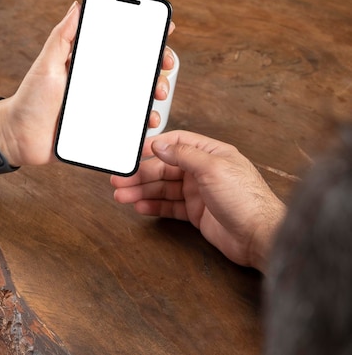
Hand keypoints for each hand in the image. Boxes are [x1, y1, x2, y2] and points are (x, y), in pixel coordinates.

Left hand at [0, 2, 175, 166]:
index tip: (164, 31)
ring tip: (157, 95)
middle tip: (164, 67)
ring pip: (138, 98)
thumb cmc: (30, 99)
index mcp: (89, 65)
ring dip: (155, 94)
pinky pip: (128, 125)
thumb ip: (62, 37)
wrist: (20, 137)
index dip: (146, 39)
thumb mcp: (46, 65)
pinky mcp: (103, 129)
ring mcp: (103, 107)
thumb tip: (76, 7)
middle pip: (138, 72)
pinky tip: (148, 121)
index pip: (122, 47)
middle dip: (157, 67)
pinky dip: (143, 123)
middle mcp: (100, 84)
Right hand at [110, 130, 285, 272]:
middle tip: (120, 180)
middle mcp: (204, 171)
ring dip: (142, 191)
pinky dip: (153, 207)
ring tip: (122, 196)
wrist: (259, 236)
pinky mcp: (197, 213)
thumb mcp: (213, 168)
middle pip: (165, 168)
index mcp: (211, 154)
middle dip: (141, 175)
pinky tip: (139, 207)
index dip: (153, 147)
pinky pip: (169, 207)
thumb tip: (161, 145)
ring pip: (164, 189)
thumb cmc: (246, 199)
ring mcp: (199, 192)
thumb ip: (185, 155)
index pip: (177, 143)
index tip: (133, 153)